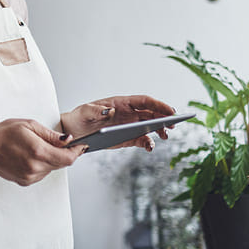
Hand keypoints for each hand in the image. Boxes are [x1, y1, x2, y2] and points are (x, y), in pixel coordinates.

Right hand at [0, 118, 86, 186]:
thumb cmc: (3, 134)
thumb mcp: (29, 125)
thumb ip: (51, 135)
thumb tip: (68, 140)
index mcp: (38, 151)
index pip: (68, 158)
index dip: (77, 152)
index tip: (81, 146)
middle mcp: (35, 167)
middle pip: (61, 164)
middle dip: (63, 153)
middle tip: (55, 142)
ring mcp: (30, 176)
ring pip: (52, 169)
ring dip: (51, 159)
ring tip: (35, 148)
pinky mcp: (26, 181)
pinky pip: (42, 173)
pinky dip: (41, 165)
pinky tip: (29, 156)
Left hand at [61, 94, 175, 151]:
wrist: (74, 132)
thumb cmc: (80, 117)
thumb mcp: (85, 112)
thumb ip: (96, 110)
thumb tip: (111, 110)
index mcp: (122, 103)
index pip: (145, 101)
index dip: (159, 105)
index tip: (171, 110)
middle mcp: (129, 113)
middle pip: (152, 113)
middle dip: (165, 117)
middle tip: (174, 124)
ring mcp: (130, 126)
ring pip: (150, 126)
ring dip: (160, 130)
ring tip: (165, 136)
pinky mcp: (127, 138)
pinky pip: (142, 140)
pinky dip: (149, 143)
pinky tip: (150, 147)